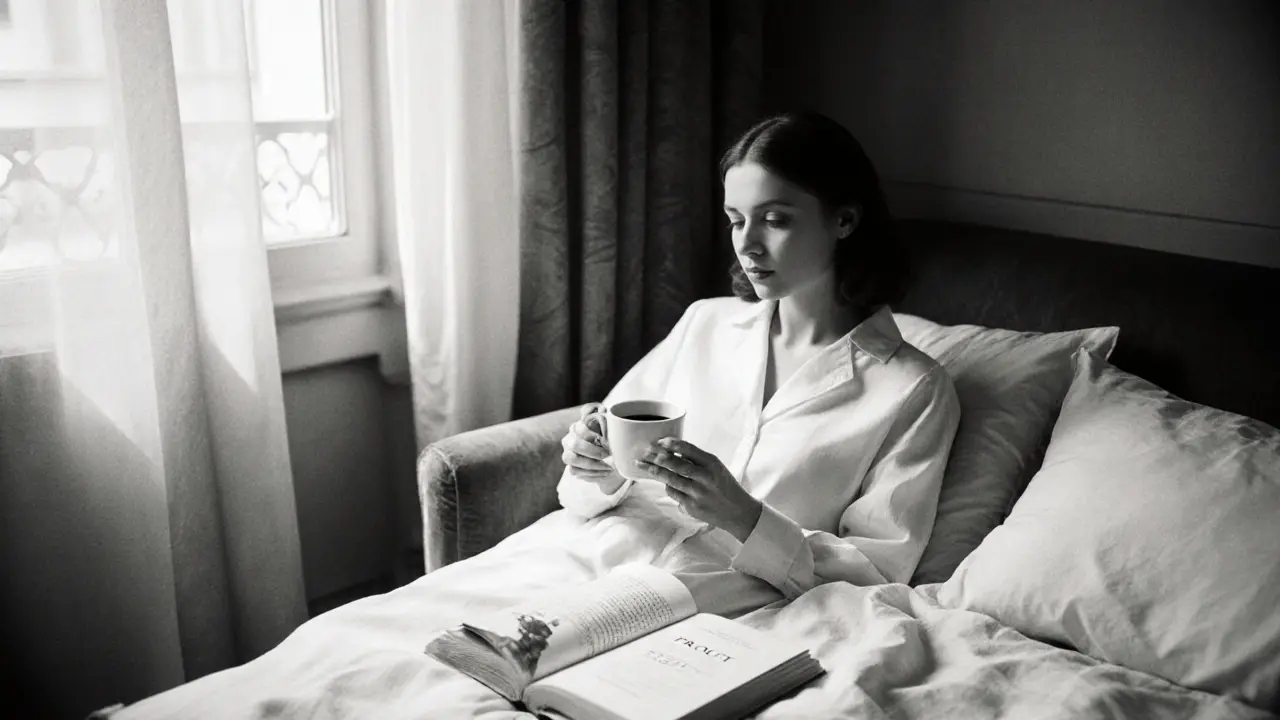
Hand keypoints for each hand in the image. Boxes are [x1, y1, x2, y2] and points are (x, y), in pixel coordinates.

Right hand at [560, 403, 624, 493]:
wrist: (606, 456)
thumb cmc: (605, 437)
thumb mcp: (606, 423)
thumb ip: (602, 413)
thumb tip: (601, 409)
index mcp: (576, 428)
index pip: (579, 429)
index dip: (591, 434)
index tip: (604, 440)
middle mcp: (569, 441)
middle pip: (575, 445)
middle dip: (592, 451)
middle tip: (607, 454)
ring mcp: (568, 456)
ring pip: (573, 461)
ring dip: (593, 465)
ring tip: (609, 467)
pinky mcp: (572, 469)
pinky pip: (578, 473)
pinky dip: (593, 474)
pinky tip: (605, 472)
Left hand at [636, 438, 762, 542]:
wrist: (738, 512)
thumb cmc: (725, 486)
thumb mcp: (717, 468)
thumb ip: (697, 460)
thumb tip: (671, 451)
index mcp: (712, 464)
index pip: (688, 449)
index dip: (671, 444)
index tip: (659, 441)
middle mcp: (705, 478)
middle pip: (676, 464)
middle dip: (657, 457)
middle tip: (645, 451)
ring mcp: (697, 494)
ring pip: (670, 479)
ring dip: (654, 471)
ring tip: (642, 464)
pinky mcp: (692, 507)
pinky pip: (673, 493)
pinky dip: (668, 487)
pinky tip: (665, 483)